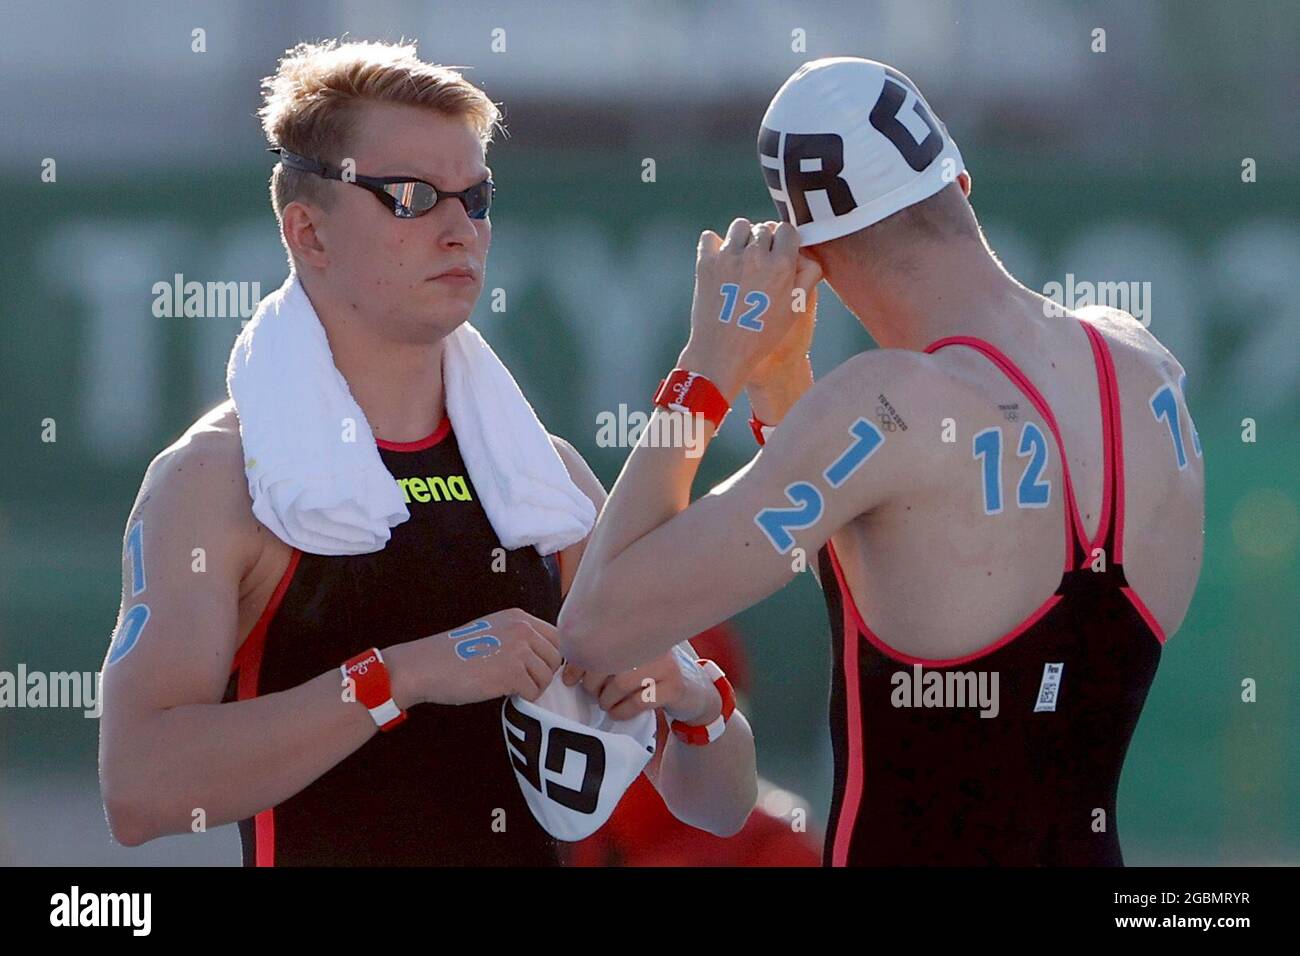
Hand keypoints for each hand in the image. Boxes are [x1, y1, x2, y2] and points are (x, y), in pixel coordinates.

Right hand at [391, 608, 562, 706]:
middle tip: (523, 682)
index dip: (549, 656)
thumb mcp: (492, 631)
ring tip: (511, 688)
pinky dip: (523, 698)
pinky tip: (505, 693)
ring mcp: (518, 650)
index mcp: (518, 617)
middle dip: (543, 674)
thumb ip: (518, 637)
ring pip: (547, 676)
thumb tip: (544, 656)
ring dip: (533, 687)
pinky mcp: (511, 673)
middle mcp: (522, 629)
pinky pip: (533, 692)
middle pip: (555, 657)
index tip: (536, 669)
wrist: (426, 666)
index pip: (556, 637)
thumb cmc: (455, 654)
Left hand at [561, 646, 720, 724]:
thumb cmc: (650, 674)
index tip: (569, 679)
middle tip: (594, 693)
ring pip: (621, 682)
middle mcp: (653, 641)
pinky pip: (639, 701)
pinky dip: (622, 710)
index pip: (599, 640)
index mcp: (637, 629)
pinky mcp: (674, 687)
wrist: (691, 690)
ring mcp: (666, 663)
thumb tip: (568, 670)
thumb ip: (603, 655)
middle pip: (607, 661)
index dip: (579, 661)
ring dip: (607, 699)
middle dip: (593, 683)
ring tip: (607, 703)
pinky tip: (619, 711)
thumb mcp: (629, 659)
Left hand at [679, 219, 822, 401]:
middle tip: (761, 262)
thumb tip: (806, 253)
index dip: (786, 240)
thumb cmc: (762, 334)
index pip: (788, 229)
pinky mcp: (705, 263)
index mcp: (781, 265)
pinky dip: (715, 244)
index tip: (781, 253)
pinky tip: (721, 260)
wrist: (722, 353)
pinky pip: (709, 237)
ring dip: (743, 237)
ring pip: (740, 226)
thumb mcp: (796, 309)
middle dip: (765, 240)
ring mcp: (728, 258)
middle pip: (764, 228)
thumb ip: (808, 275)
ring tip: (742, 257)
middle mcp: (755, 256)